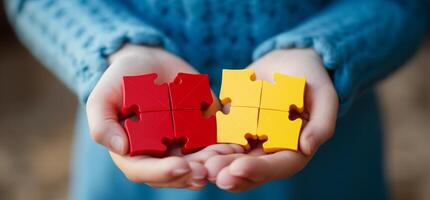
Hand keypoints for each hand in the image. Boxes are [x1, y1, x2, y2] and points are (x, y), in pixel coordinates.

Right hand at [86, 44, 243, 188]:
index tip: (182, 166)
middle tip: (209, 169)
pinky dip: (225, 147)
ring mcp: (182, 145)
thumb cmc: (122, 79)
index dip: (162, 173)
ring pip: (198, 163)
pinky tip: (236, 144)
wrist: (150, 61)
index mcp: (133, 153)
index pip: (145, 171)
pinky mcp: (201, 133)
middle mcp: (159, 155)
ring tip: (226, 155)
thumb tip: (120, 148)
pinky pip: (214, 144)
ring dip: (213, 163)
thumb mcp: (103, 96)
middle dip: (193, 173)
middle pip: (176, 173)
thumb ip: (102, 123)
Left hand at [204, 49, 338, 191]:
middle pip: (250, 167)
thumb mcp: (324, 95)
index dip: (259, 170)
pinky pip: (218, 137)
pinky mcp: (232, 127)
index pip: (278, 166)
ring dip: (216, 163)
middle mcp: (270, 150)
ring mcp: (249, 140)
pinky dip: (206, 143)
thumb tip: (308, 147)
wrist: (286, 62)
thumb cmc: (310, 78)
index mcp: (294, 149)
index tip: (238, 169)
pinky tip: (192, 144)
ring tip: (200, 165)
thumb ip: (322, 122)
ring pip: (231, 157)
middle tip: (211, 172)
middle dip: (230, 172)